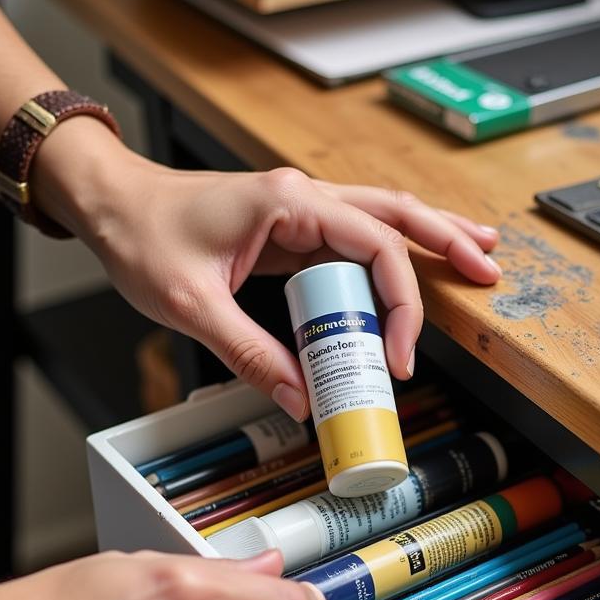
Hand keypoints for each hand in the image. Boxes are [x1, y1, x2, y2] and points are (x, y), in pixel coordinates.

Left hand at [32, 122, 499, 420]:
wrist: (110, 204)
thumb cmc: (141, 235)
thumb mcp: (192, 305)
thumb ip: (250, 355)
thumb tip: (302, 401)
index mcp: (288, 203)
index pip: (374, 246)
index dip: (398, 305)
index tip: (398, 359)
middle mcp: (302, 198)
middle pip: (395, 215)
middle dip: (446, 241)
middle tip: (489, 269)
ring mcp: (298, 210)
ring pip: (381, 219)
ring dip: (429, 236)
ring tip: (476, 254)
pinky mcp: (288, 229)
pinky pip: (350, 241)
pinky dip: (387, 254)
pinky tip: (407, 268)